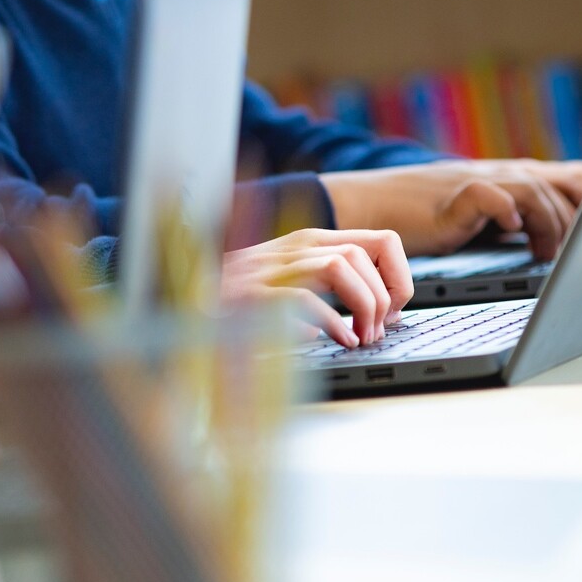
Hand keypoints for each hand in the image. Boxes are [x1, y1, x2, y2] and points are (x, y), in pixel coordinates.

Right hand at [220, 228, 411, 344]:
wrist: (184, 300)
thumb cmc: (238, 297)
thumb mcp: (290, 284)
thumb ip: (328, 291)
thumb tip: (368, 320)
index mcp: (310, 242)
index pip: (382, 240)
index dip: (398, 276)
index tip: (393, 310)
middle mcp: (296, 248)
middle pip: (363, 254)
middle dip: (383, 298)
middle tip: (375, 331)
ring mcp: (274, 268)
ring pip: (342, 266)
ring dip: (363, 306)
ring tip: (360, 336)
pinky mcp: (255, 293)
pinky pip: (305, 298)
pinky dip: (331, 322)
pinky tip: (338, 340)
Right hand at [323, 159, 581, 260]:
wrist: (372, 205)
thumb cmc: (428, 216)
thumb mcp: (488, 217)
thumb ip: (524, 219)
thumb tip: (570, 244)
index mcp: (520, 178)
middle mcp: (507, 174)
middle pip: (572, 180)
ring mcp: (482, 180)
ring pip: (536, 190)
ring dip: (550, 226)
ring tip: (544, 258)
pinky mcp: (456, 195)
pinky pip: (492, 195)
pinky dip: (508, 212)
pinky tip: (509, 231)